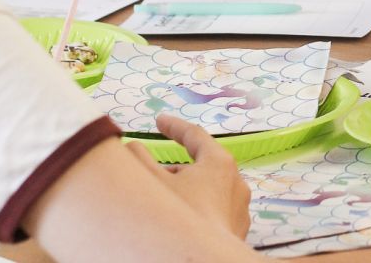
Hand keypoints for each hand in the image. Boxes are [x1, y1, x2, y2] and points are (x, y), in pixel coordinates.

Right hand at [124, 114, 251, 239]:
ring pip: (206, 191)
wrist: (202, 261)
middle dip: (173, 169)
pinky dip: (195, 211)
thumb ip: (138, 159)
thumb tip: (132, 147)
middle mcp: (236, 182)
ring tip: (161, 204)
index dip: (174, 126)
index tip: (159, 122)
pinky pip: (213, 212)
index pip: (195, 135)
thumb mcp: (151, 184)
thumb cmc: (180, 220)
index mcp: (219, 163)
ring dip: (183, 192)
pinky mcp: (236, 231)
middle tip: (150, 177)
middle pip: (200, 166)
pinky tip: (177, 222)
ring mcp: (239, 208)